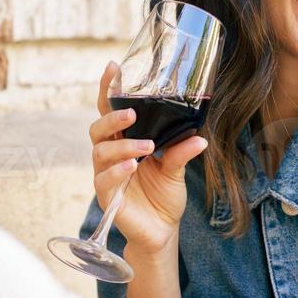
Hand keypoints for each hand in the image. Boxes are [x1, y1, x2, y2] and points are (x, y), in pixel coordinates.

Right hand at [88, 61, 208, 255]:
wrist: (162, 230)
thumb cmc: (163, 196)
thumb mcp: (176, 170)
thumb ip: (181, 151)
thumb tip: (199, 136)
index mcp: (124, 142)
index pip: (109, 111)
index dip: (107, 89)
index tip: (113, 67)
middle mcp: (111, 155)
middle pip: (97, 129)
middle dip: (111, 118)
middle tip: (131, 113)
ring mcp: (106, 175)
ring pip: (100, 152)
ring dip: (122, 146)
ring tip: (145, 147)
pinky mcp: (107, 197)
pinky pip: (103, 180)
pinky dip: (116, 171)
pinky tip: (132, 167)